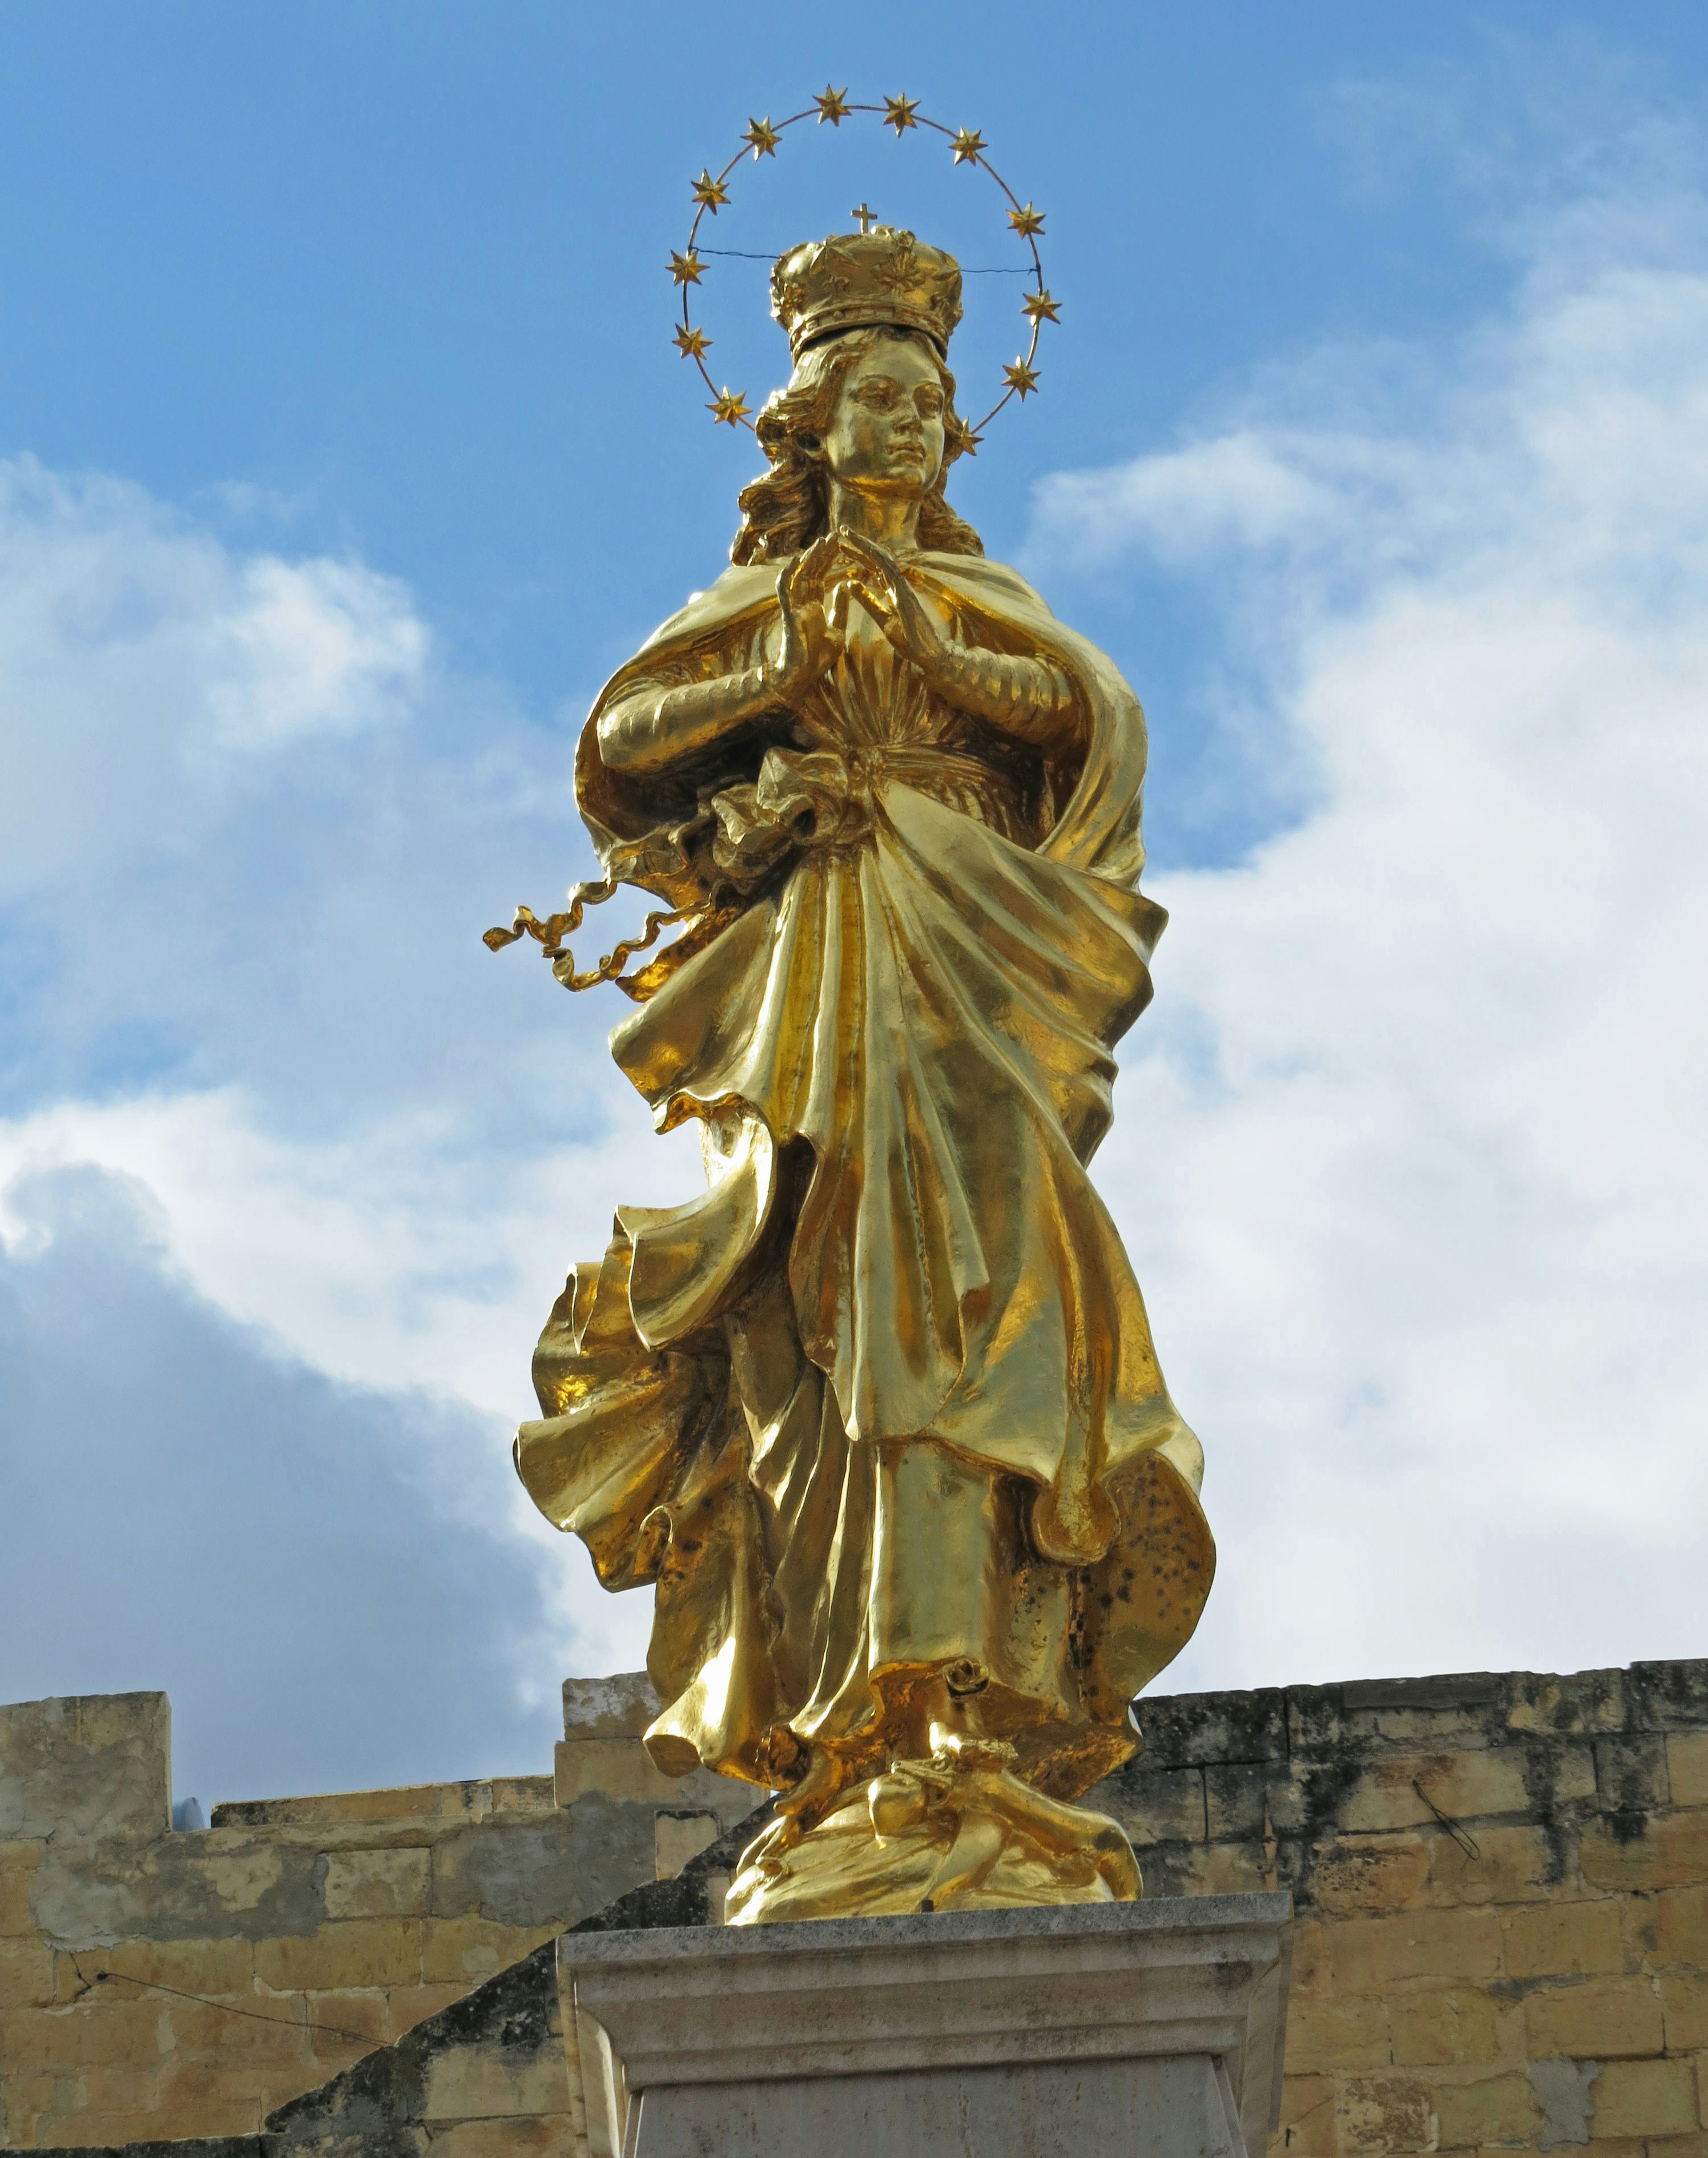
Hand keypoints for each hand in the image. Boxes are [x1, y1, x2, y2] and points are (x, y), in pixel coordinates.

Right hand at [771, 534, 844, 702]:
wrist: (802, 676)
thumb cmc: (816, 658)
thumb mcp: (837, 629)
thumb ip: (839, 609)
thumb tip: (844, 587)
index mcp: (814, 606)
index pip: (820, 576)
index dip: (829, 560)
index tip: (840, 544)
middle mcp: (803, 603)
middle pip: (811, 571)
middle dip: (822, 553)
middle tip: (835, 535)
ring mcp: (794, 607)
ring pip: (799, 575)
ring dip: (810, 558)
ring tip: (822, 542)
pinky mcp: (788, 614)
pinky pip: (785, 590)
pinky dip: (789, 575)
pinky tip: (798, 560)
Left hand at [834, 529, 953, 686]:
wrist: (928, 653)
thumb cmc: (910, 640)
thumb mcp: (882, 619)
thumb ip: (869, 602)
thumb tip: (851, 585)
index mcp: (892, 589)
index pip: (873, 567)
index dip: (858, 555)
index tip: (842, 546)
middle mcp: (898, 583)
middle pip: (877, 558)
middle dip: (859, 544)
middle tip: (841, 531)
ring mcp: (903, 586)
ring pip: (882, 558)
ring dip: (864, 545)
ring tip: (847, 533)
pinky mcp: (906, 593)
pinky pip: (890, 571)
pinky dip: (877, 557)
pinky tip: (864, 549)